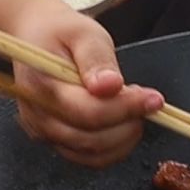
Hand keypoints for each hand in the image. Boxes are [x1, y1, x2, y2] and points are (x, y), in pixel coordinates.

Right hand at [5, 3, 162, 168]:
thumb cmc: (61, 32)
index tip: (154, 99)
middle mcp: (37, 114)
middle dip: (127, 125)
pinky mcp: (51, 139)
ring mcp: (42, 131)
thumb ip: (97, 59)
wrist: (35, 36)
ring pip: (91, 154)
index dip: (126, 109)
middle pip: (90, 139)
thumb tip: (111, 86)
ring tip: (133, 108)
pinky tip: (121, 121)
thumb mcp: (84, 33)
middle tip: (145, 101)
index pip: (88, 112)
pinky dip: (112, 146)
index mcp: (41, 84)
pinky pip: (87, 157)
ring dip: (122, 138)